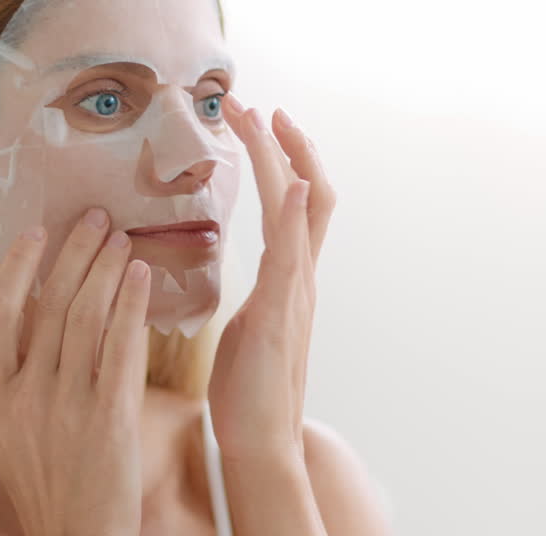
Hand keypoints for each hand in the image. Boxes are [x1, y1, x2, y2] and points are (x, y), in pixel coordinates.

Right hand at [0, 208, 150, 535]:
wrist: (75, 533)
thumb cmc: (34, 475)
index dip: (18, 264)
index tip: (39, 230)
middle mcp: (24, 394)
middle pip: (49, 305)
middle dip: (75, 254)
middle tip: (97, 218)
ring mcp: (67, 406)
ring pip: (85, 319)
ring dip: (105, 271)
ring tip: (122, 241)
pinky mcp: (109, 418)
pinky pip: (120, 349)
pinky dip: (131, 308)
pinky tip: (142, 279)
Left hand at [208, 93, 336, 457]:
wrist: (260, 440)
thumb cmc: (246, 389)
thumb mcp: (246, 324)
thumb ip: (252, 291)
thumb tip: (235, 271)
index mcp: (288, 277)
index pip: (294, 202)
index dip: (283, 159)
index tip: (260, 122)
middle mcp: (301, 276)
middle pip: (310, 193)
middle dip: (287, 144)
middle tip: (257, 104)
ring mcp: (296, 291)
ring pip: (304, 210)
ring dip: (288, 159)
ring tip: (269, 118)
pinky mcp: (281, 313)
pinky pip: (292, 255)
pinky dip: (295, 215)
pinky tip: (294, 184)